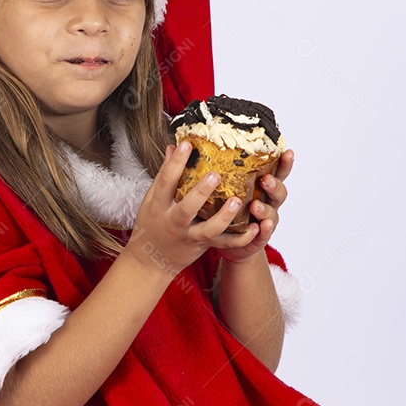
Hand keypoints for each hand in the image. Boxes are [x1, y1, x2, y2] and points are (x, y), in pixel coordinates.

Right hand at [124, 141, 268, 277]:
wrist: (151, 261)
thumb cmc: (151, 225)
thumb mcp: (151, 200)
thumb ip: (163, 175)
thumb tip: (171, 147)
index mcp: (158, 206)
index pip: (165, 181)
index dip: (175, 163)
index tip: (186, 144)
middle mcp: (174, 222)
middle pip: (187, 208)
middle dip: (200, 192)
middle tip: (215, 175)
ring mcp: (190, 236)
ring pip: (209, 229)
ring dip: (224, 217)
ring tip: (236, 201)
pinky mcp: (204, 246)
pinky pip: (224, 244)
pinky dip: (241, 238)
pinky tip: (254, 227)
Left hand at [217, 149, 292, 264]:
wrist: (230, 242)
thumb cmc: (229, 208)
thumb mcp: (230, 188)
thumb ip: (227, 171)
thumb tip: (209, 143)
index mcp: (262, 187)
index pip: (278, 173)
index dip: (285, 164)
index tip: (288, 152)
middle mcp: (268, 203)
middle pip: (279, 192)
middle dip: (274, 185)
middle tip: (264, 180)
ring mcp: (265, 221)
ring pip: (272, 214)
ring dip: (265, 210)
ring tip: (255, 206)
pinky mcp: (258, 238)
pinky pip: (264, 235)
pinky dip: (264, 231)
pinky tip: (262, 226)